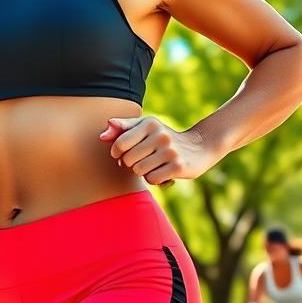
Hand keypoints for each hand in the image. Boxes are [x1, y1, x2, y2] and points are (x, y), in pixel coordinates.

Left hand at [99, 116, 214, 186]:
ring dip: (144, 171)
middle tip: (143, 159)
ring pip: (139, 170)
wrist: (199, 147)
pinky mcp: (178, 166)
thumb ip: (122, 128)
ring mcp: (170, 151)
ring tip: (154, 164)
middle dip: (131, 163)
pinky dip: (154, 179)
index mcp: (149, 123)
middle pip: (128, 160)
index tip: (124, 153)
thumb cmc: (163, 138)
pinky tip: (163, 171)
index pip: (119, 144)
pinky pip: (152, 179)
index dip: (117, 153)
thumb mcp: (144, 127)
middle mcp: (160, 135)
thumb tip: (102, 135)